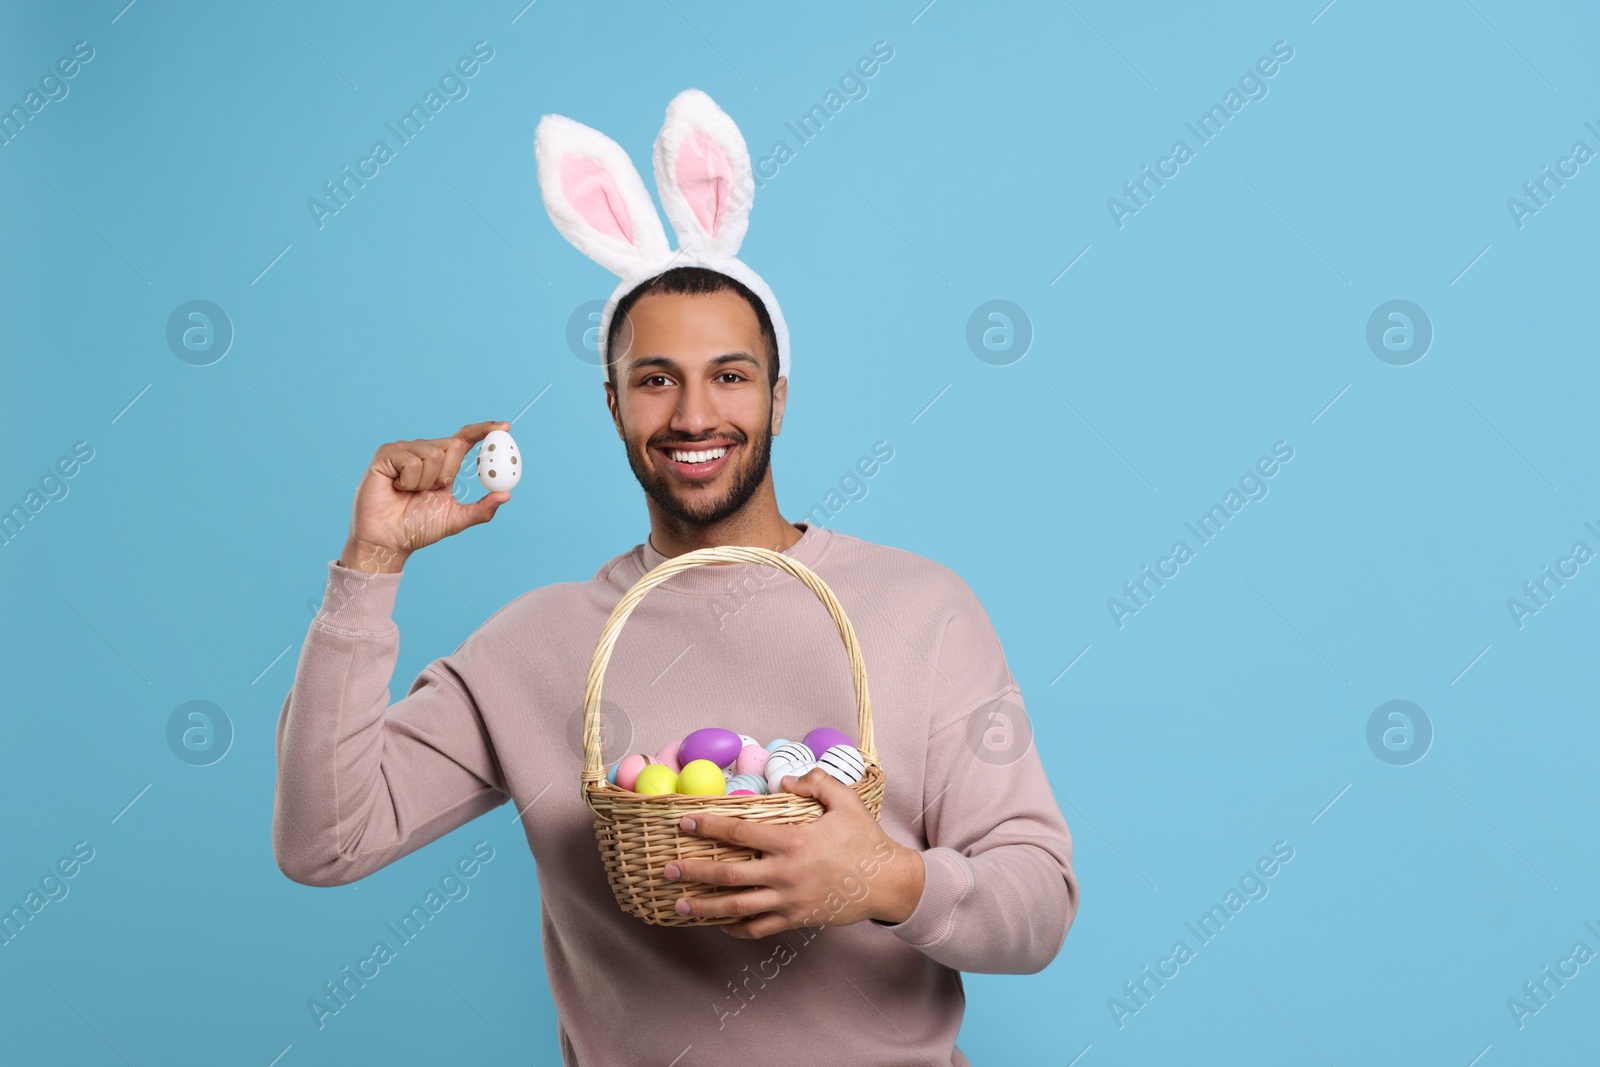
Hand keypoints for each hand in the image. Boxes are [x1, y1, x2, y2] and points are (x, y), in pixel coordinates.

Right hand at [340, 421, 511, 572]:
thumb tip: (506, 495)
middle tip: (431, 491)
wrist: (388, 540)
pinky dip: (409, 480)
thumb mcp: (456, 520)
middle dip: (448, 474)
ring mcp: (405, 450)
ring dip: (426, 481)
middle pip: (454, 445)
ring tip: (410, 492)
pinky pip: (411, 460)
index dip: (484, 429)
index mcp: (443, 464)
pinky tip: (397, 487)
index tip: (505, 427)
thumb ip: (481, 509)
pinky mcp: (386, 454)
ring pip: (434, 453)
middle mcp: (425, 451)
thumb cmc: (418, 528)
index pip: (465, 438)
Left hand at [664, 767, 925, 937]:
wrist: (887, 884)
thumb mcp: (845, 801)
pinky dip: (737, 929)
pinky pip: (759, 928)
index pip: (740, 832)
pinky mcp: (796, 919)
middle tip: (668, 871)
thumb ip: (815, 783)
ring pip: (737, 907)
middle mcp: (784, 873)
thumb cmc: (865, 840)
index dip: (709, 826)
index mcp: (792, 841)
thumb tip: (784, 780)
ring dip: (705, 907)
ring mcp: (788, 900)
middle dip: (694, 873)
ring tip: (680, 906)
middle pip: (728, 874)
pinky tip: (720, 925)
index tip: (685, 822)